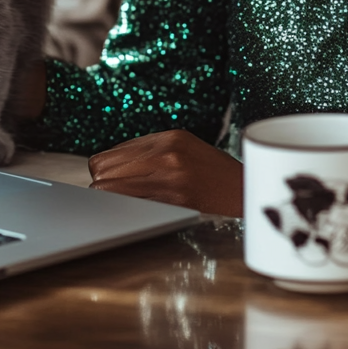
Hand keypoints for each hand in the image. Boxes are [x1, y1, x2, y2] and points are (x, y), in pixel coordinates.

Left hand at [88, 129, 243, 215]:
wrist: (245, 191)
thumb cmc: (213, 170)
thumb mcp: (183, 145)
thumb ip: (148, 150)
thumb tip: (110, 163)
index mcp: (167, 138)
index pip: (109, 155)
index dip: (103, 170)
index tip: (109, 179)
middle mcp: (166, 154)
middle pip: (103, 171)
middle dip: (102, 184)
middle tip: (114, 193)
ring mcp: (170, 178)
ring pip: (111, 190)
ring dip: (111, 199)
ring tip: (124, 203)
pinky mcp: (176, 201)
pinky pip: (132, 206)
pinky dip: (127, 210)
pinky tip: (137, 210)